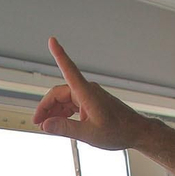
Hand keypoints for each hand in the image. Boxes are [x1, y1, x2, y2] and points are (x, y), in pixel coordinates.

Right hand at [32, 37, 154, 150]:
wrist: (136, 132)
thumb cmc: (118, 131)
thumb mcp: (89, 134)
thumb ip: (65, 128)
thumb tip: (46, 124)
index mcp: (86, 93)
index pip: (69, 69)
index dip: (59, 54)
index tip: (52, 41)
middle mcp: (87, 91)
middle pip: (59, 93)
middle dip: (46, 106)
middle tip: (38, 122)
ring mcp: (89, 96)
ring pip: (64, 99)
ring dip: (54, 111)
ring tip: (48, 125)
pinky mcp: (92, 102)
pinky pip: (72, 104)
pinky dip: (63, 112)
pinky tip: (60, 123)